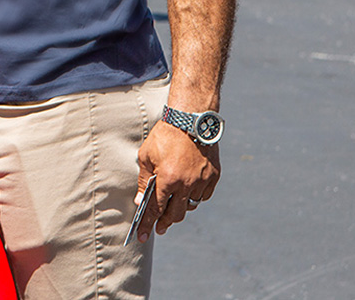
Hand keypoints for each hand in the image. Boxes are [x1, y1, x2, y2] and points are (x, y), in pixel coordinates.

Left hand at [133, 122, 219, 242]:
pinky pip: (204, 194)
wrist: (190, 118)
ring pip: (191, 205)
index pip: (156, 209)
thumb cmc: (165, 135)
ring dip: (181, 208)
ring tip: (173, 208)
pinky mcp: (213, 176)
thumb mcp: (146, 155)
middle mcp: (187, 184)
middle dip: (165, 223)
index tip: (143, 236)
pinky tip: (188, 193)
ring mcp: (202, 181)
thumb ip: (143, 179)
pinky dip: (195, 196)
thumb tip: (140, 200)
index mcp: (168, 179)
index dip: (148, 223)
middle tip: (159, 228)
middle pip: (176, 214)